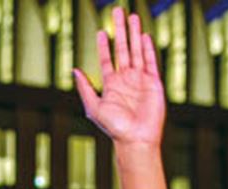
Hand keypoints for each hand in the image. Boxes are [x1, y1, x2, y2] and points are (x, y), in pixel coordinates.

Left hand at [73, 7, 165, 149]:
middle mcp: (125, 79)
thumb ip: (85, 88)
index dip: (103, 45)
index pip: (106, 59)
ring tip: (132, 16)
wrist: (136, 138)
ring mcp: (140, 80)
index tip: (101, 31)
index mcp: (111, 85)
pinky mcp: (153, 82)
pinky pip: (150, 61)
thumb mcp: (94, 107)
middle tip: (117, 11)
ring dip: (134, 34)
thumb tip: (74, 70)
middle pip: (122, 49)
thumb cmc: (114, 127)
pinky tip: (144, 36)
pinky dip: (147, 49)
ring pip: (136, 51)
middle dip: (120, 30)